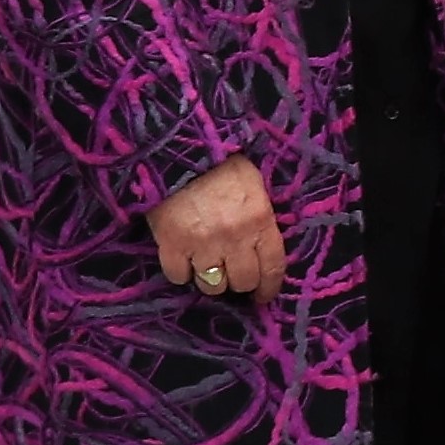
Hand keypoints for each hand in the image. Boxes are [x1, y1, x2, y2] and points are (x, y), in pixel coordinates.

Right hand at [152, 156, 284, 300]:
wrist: (176, 149)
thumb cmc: (220, 163)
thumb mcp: (254, 184)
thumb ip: (261, 216)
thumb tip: (263, 246)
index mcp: (260, 220)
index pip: (273, 267)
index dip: (269, 287)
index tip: (263, 295)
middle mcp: (234, 238)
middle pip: (242, 281)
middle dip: (239, 282)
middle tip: (231, 274)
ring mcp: (202, 244)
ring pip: (212, 284)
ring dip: (210, 279)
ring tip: (206, 266)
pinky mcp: (172, 244)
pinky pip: (179, 276)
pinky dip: (181, 272)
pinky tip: (182, 259)